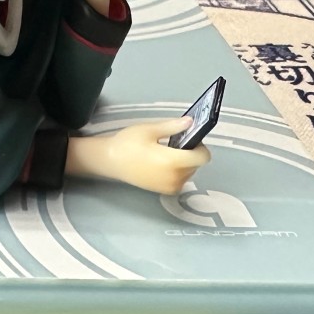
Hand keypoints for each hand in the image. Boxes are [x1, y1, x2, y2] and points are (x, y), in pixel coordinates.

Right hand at [67, 117, 210, 194]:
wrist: (111, 161)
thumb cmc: (128, 144)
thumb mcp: (149, 130)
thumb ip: (173, 126)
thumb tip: (191, 122)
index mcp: (172, 162)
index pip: (202, 157)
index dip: (200, 146)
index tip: (190, 138)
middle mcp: (174, 178)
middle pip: (196, 164)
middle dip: (190, 152)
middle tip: (172, 142)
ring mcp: (170, 186)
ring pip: (189, 172)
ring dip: (184, 162)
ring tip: (165, 152)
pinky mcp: (165, 191)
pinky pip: (181, 179)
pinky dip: (178, 171)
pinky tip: (163, 163)